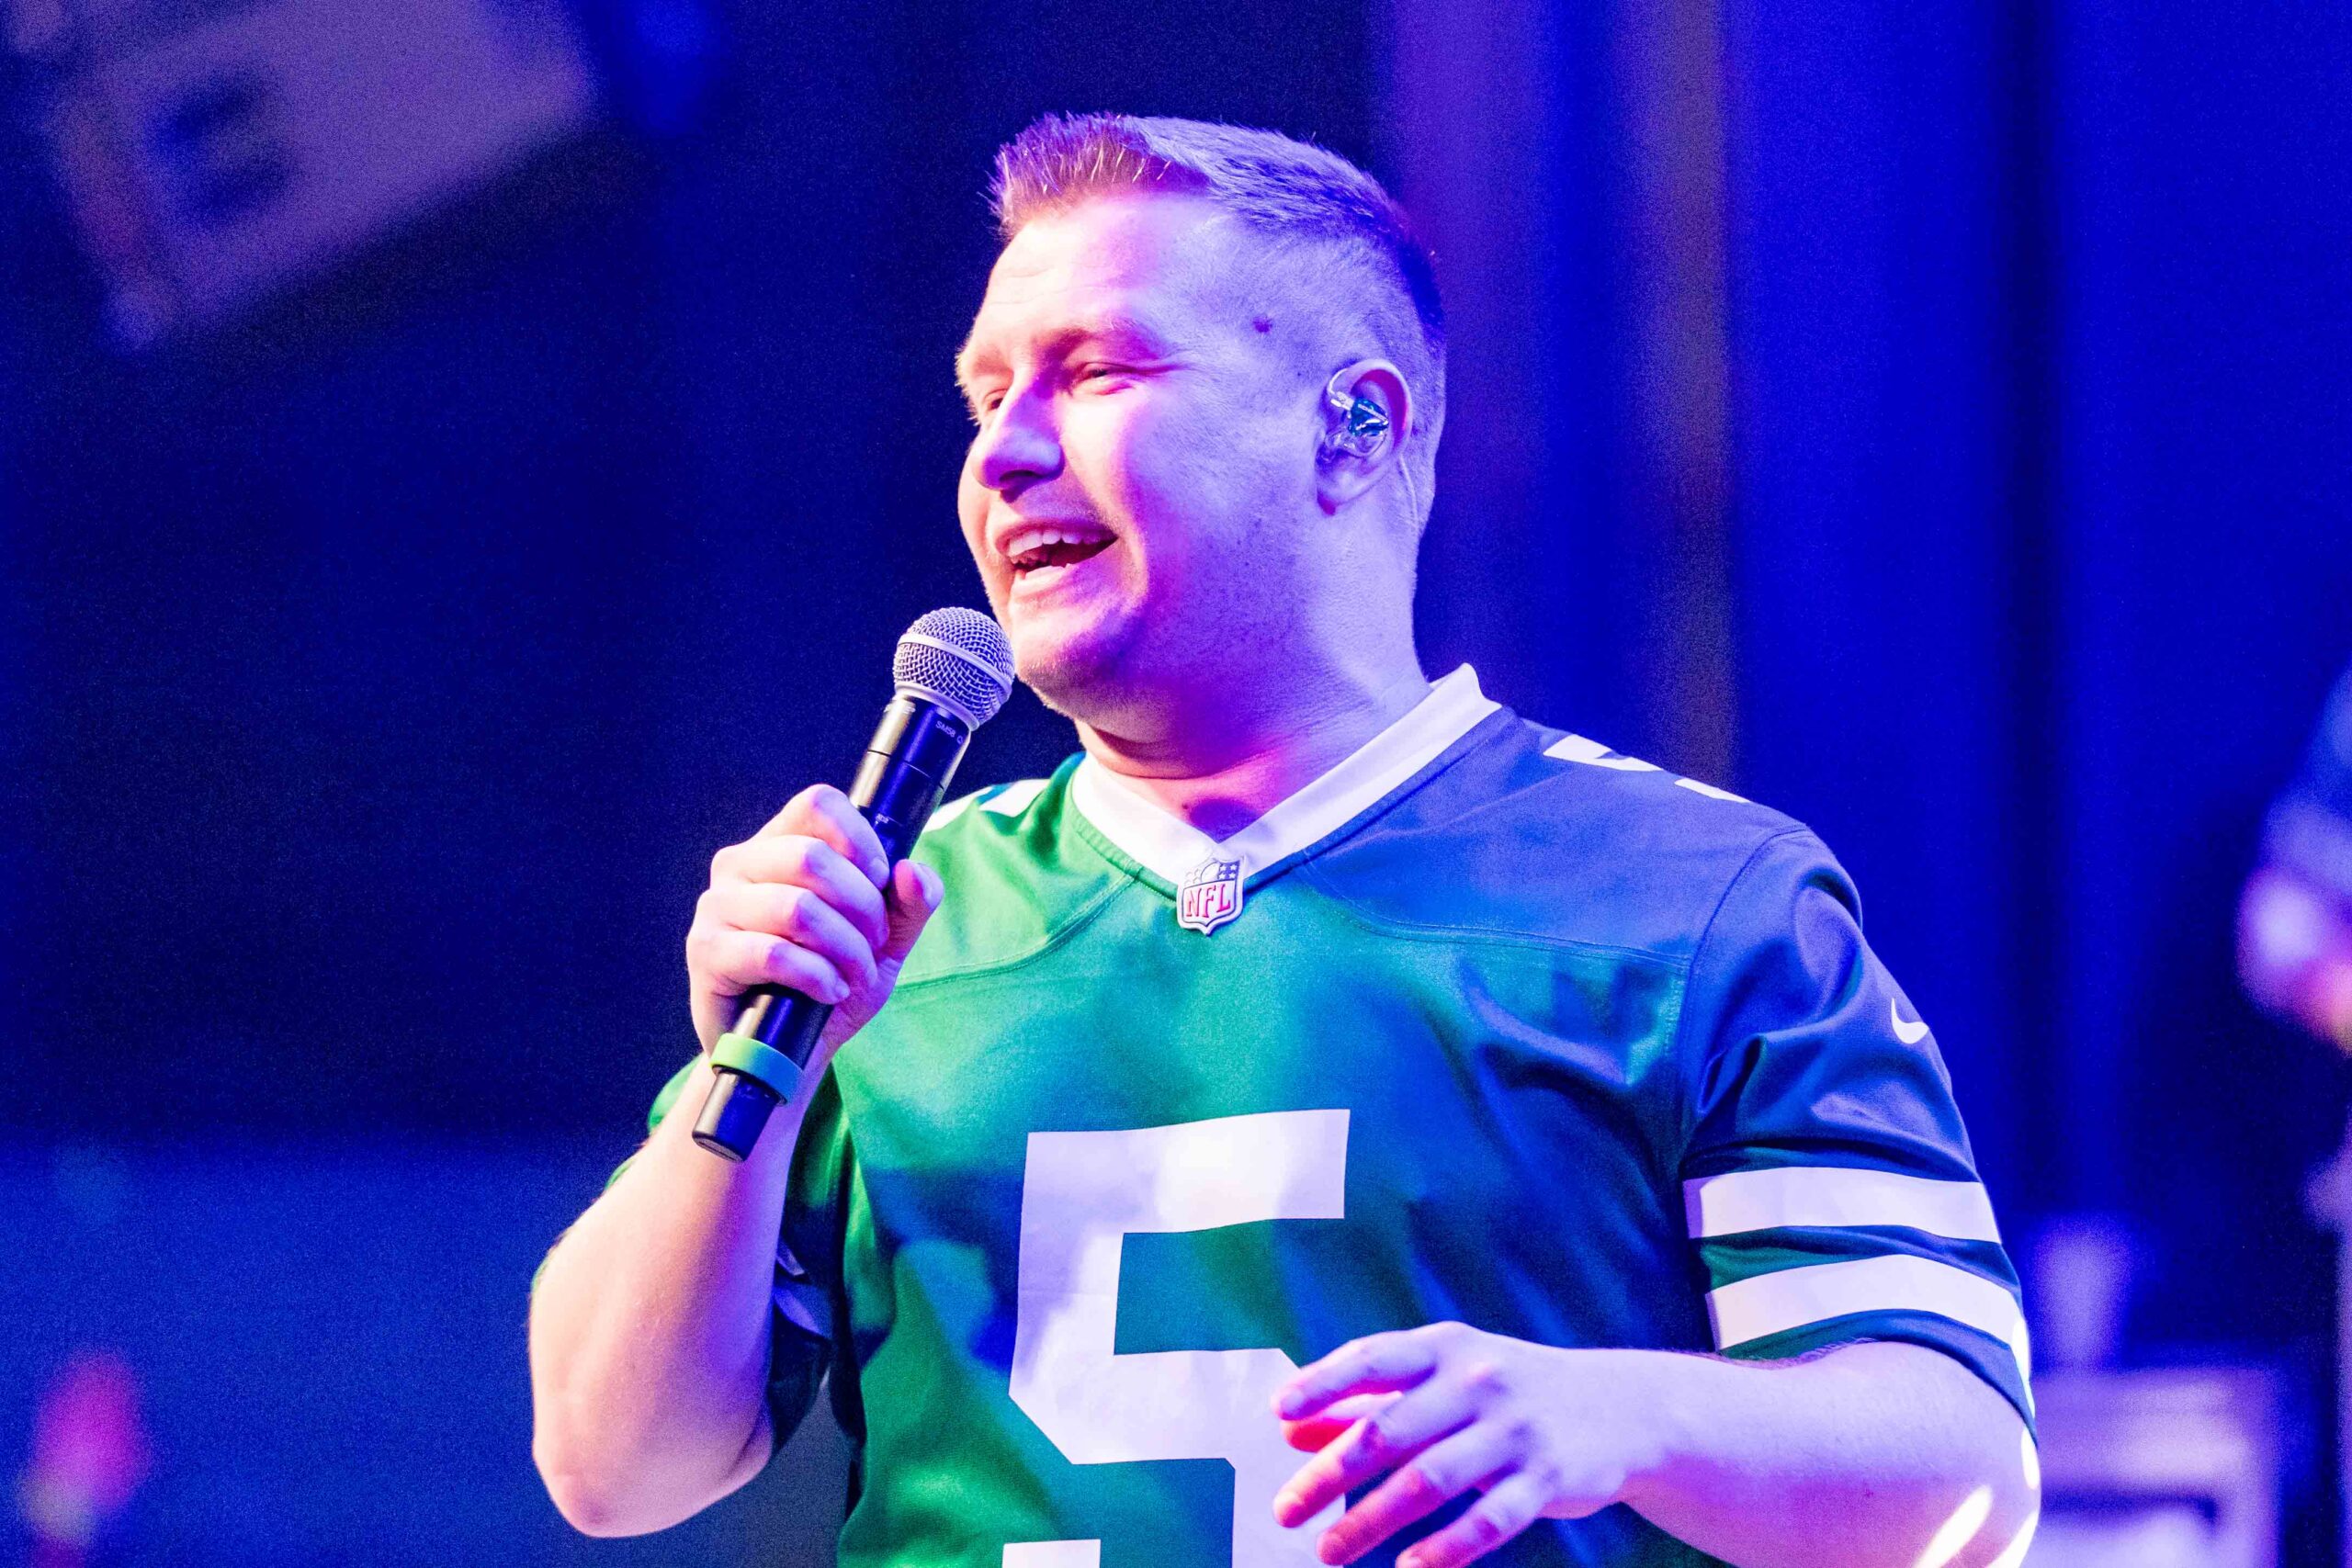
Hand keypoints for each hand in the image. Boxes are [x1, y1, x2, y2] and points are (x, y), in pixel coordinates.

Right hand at [686, 784, 943, 1059]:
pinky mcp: (706, 952)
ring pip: (796, 908)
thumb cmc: (832, 983)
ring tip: (853, 975)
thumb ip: (909, 904)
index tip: (881, 881)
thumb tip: (912, 871)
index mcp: (781, 844)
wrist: (789, 1052)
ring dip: (844, 948)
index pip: (818, 804)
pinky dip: (816, 976)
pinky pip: (773, 953)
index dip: (860, 839)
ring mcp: (717, 906)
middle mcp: (741, 864)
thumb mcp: (885, 943)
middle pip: (811, 856)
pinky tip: (828, 991)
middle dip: (862, 907)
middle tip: (874, 944)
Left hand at [1270, 1323, 1664, 1567]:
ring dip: (1372, 1519)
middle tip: (1285, 1510)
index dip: (1324, 1383)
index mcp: (1445, 1348)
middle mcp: (1478, 1380)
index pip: (1373, 1359)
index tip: (1279, 1413)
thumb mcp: (1441, 1380)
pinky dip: (1447, 1549)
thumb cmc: (1506, 1392)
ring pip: (1431, 1480)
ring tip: (1329, 1551)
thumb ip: (1365, 1401)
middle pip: (1390, 1430)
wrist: (1622, 1407)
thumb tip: (1289, 1427)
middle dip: (1330, 1473)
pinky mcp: (1547, 1477)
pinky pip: (1489, 1519)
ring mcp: (1515, 1430)